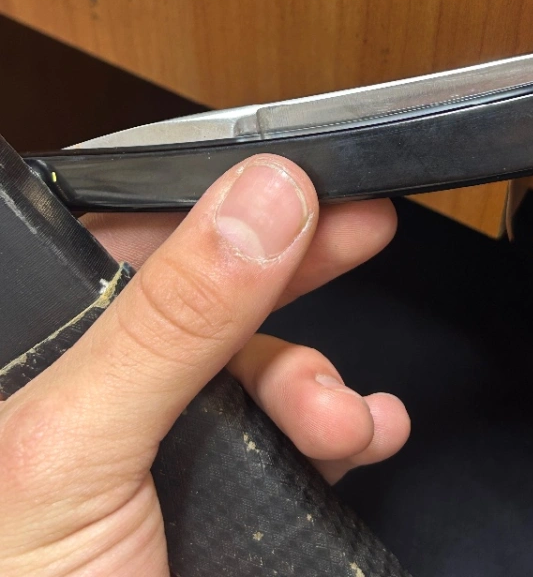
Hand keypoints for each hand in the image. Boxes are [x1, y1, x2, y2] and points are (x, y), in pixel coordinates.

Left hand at [0, 155, 409, 576]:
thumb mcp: (78, 452)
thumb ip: (169, 319)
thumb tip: (261, 197)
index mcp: (34, 362)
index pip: (117, 238)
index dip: (205, 201)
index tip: (286, 177)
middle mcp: (96, 394)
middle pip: (206, 289)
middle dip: (291, 264)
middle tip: (358, 227)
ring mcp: (160, 445)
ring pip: (260, 363)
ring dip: (318, 377)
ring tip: (341, 416)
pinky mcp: (216, 490)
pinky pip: (291, 432)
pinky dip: (340, 425)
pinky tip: (362, 433)